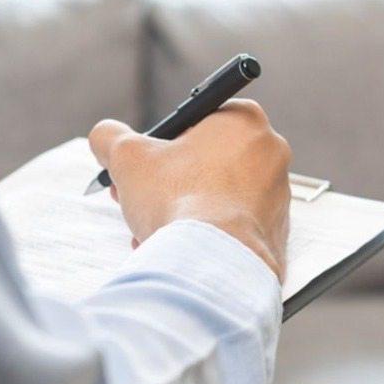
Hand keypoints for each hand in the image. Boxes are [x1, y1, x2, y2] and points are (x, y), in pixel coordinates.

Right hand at [88, 100, 292, 279]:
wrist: (213, 262)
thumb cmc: (179, 201)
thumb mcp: (128, 158)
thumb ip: (111, 137)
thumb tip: (104, 136)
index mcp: (245, 122)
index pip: (196, 122)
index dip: (160, 145)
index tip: (141, 164)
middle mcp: (271, 155)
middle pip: (205, 163)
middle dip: (166, 183)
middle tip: (137, 197)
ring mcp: (278, 197)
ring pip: (215, 200)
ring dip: (180, 213)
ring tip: (152, 232)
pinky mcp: (275, 235)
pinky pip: (231, 230)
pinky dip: (204, 238)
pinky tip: (177, 251)